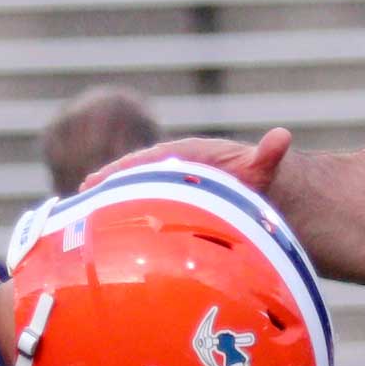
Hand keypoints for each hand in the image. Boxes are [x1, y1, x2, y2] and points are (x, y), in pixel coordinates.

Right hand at [87, 127, 288, 196]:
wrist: (254, 189)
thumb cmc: (255, 180)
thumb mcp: (261, 170)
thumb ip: (267, 157)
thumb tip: (282, 136)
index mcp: (188, 155)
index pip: (152, 159)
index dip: (128, 167)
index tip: (106, 177)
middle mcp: (172, 168)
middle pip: (136, 174)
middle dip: (111, 183)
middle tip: (85, 193)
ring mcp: (167, 186)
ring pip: (135, 191)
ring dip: (111, 200)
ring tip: (82, 210)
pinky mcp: (167, 203)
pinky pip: (141, 207)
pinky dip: (122, 215)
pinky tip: (101, 230)